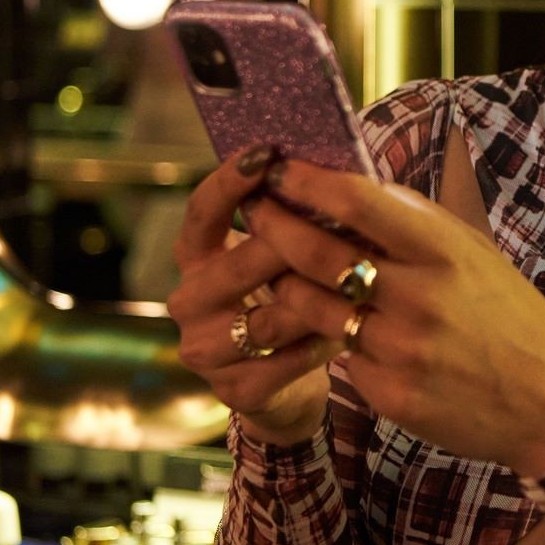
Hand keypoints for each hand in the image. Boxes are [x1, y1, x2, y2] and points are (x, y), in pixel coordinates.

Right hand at [167, 145, 339, 445]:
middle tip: (337, 228)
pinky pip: (284, 361)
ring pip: (266, 318)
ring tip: (356, 284)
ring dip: (315, 301)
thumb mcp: (280, 258)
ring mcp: (205, 349)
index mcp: (195, 258)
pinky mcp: (233, 391)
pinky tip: (347, 331)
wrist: (286, 385)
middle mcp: (188, 301)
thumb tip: (328, 166)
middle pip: (238, 262)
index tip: (267, 153)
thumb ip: (290, 220)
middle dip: (290, 244)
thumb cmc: (288, 302)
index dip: (230, 182)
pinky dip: (319, 345)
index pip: (202, 211)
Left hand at [244, 156, 544, 476]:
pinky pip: (340, 355)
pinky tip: (327, 327)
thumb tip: (353, 186)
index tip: (279, 167)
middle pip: (318, 252)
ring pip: (312, 306)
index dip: (308, 181)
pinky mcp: (390, 392)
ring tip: (272, 268)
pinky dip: (328, 337)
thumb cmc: (512, 318)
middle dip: (274, 226)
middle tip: (252, 209)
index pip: (359, 202)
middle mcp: (420, 297)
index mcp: (445, 252)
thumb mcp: (476, 256)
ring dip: (283, 283)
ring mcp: (401, 349)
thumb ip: (418, 224)